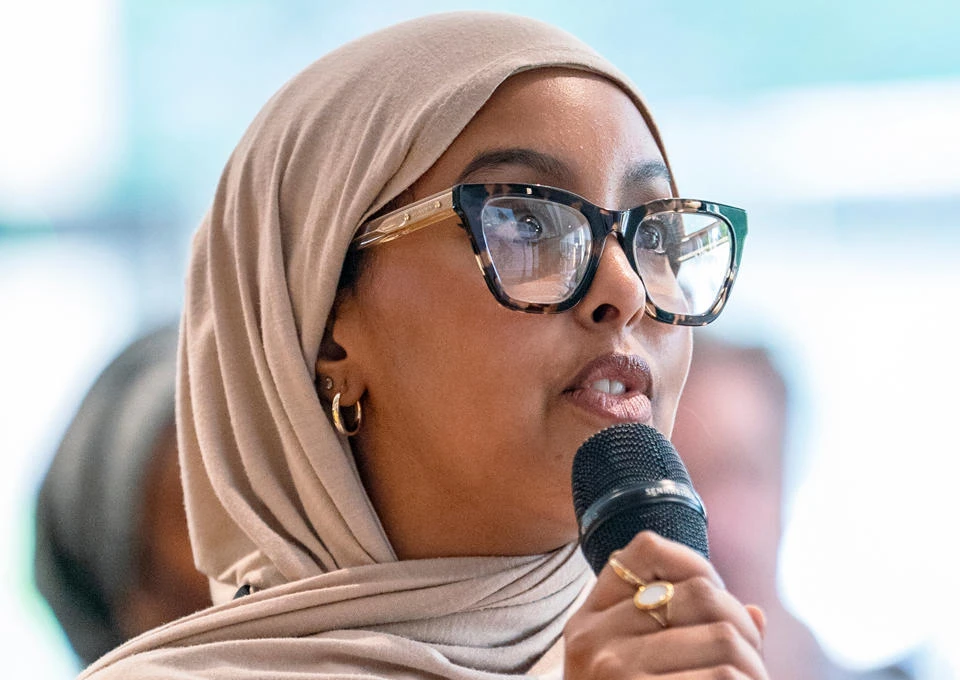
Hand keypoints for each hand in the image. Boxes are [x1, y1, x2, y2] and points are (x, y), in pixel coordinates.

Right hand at [563, 531, 768, 678]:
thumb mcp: (631, 669)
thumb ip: (681, 633)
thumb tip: (756, 615)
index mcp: (591, 619)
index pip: (645, 550)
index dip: (694, 562)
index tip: (715, 597)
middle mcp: (595, 636)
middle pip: (701, 594)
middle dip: (743, 628)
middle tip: (752, 663)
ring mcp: (614, 669)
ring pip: (724, 639)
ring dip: (756, 669)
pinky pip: (724, 679)